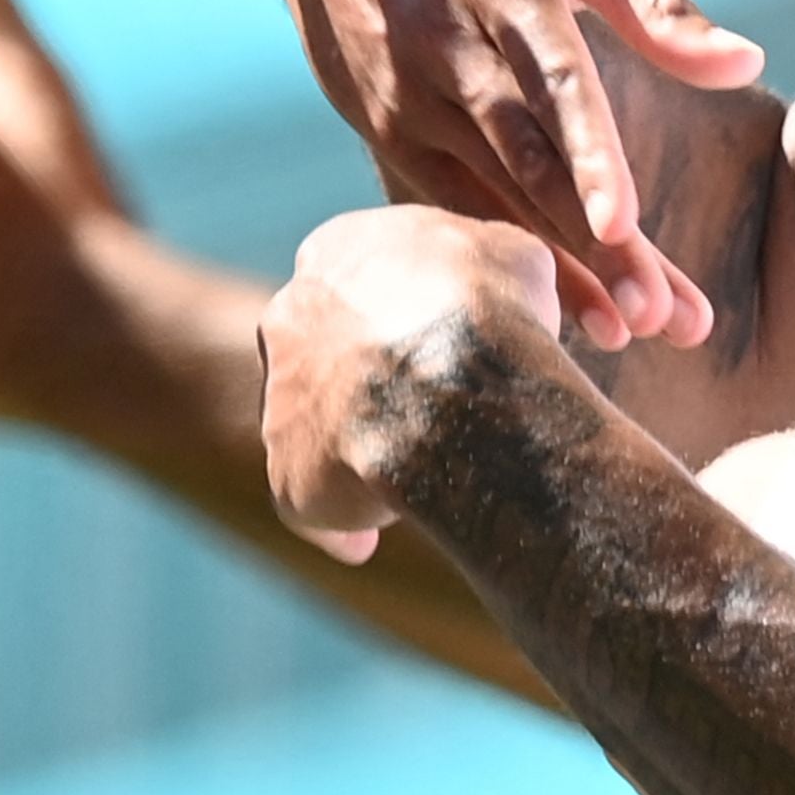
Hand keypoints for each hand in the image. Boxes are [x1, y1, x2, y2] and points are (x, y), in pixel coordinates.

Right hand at [244, 0, 760, 341]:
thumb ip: (655, 4)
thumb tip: (746, 65)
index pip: (557, 83)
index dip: (591, 158)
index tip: (626, 227)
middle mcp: (448, 47)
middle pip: (530, 162)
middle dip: (595, 247)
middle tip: (664, 317)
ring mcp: (406, 92)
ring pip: (489, 195)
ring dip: (554, 267)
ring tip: (622, 334)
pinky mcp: (378, 122)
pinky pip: (446, 199)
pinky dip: (494, 253)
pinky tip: (546, 306)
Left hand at [258, 204, 566, 562]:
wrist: (457, 384)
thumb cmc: (497, 310)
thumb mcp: (515, 257)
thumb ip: (489, 269)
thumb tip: (506, 285)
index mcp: (338, 250)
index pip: (363, 284)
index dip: (407, 318)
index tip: (445, 348)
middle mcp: (290, 315)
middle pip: (328, 355)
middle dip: (369, 387)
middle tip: (428, 419)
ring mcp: (279, 395)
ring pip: (318, 429)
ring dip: (357, 453)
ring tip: (418, 484)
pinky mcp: (287, 470)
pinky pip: (311, 501)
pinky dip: (340, 524)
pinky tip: (367, 544)